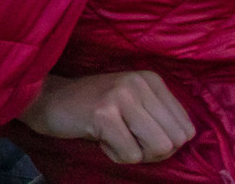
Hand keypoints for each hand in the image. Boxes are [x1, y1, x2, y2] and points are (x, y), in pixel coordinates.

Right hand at [18, 72, 194, 164]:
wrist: (47, 99)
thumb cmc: (93, 107)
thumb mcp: (133, 102)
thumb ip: (159, 115)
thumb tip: (184, 140)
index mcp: (151, 79)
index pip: (187, 129)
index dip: (165, 142)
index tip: (138, 133)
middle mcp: (139, 82)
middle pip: (175, 140)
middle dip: (152, 151)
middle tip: (126, 139)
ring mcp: (121, 96)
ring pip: (158, 148)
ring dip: (136, 153)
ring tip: (114, 137)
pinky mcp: (104, 113)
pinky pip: (131, 155)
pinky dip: (115, 155)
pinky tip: (99, 137)